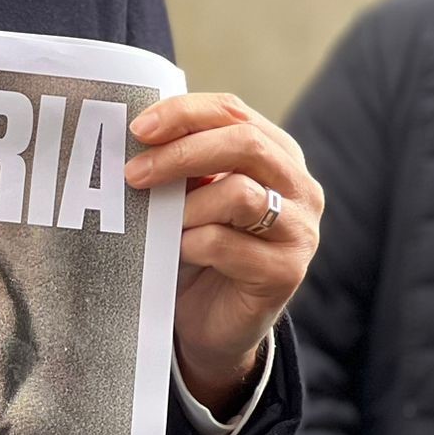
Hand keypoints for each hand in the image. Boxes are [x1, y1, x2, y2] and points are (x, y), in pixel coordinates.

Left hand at [125, 92, 323, 415]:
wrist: (212, 323)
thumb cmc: (198, 248)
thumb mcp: (191, 197)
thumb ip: (183, 163)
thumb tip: (139, 135)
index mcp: (277, 154)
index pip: (234, 111)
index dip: (185, 113)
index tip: (138, 128)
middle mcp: (299, 187)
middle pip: (245, 144)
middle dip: (181, 154)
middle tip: (134, 173)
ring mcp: (299, 231)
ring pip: (239, 194)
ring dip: (187, 208)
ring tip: (162, 224)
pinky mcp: (285, 272)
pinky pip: (226, 245)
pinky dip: (191, 245)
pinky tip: (179, 254)